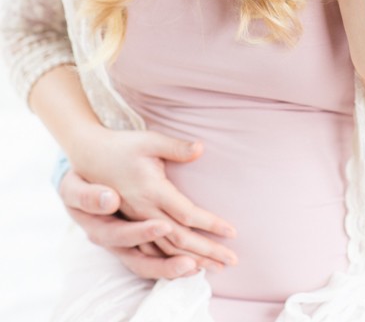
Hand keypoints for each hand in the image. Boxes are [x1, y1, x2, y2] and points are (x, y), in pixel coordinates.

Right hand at [68, 128, 237, 272]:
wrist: (90, 156)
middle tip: (232, 260)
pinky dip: (171, 260)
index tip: (232, 232)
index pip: (186, 213)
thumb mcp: (150, 140)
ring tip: (215, 267)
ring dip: (192, 260)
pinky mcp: (130, 224)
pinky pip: (151, 250)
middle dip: (207, 251)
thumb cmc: (123, 145)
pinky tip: (187, 266)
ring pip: (166, 249)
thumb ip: (176, 147)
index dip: (210, 224)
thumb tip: (201, 148)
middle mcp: (143, 211)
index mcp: (151, 190)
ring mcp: (135, 220)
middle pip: (180, 238)